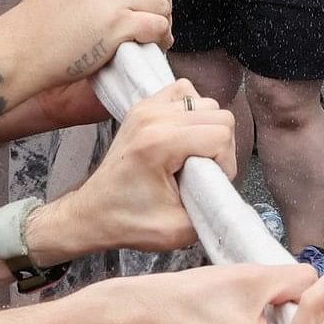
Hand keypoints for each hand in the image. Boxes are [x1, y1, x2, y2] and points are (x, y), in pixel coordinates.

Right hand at [0, 0, 170, 96]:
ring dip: (163, 23)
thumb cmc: (41, 19)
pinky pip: (158, 26)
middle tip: (152, 23)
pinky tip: (150, 45)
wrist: (21, 47)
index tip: (145, 2)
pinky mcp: (117, 24)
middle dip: (161, 5)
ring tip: (152, 37)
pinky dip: (160, 39)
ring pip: (162, 5)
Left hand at [32, 80, 233, 260]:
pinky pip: (185, 93)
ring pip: (205, 101)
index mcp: (158, 143)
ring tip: (193, 155)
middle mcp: (152, 117)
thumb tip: (230, 193)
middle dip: (221, 147)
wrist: (93, 212)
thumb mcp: (180, 230)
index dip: (226, 163)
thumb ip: (214, 210)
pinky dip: (193, 112)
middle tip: (205, 172)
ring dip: (208, 129)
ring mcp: (146, 107)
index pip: (220, 134)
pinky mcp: (143, 106)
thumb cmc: (129, 222)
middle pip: (218, 114)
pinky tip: (184, 137)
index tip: (211, 183)